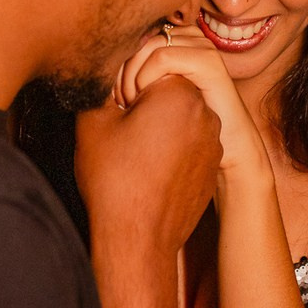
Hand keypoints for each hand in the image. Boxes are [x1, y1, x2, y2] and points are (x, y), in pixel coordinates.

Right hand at [75, 76, 222, 260]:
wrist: (138, 241)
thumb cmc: (114, 181)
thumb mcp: (93, 121)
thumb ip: (102, 83)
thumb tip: (108, 72)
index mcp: (180, 93)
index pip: (150, 66)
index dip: (126, 86)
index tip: (116, 111)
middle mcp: (206, 113)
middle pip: (167, 89)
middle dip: (144, 102)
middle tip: (123, 132)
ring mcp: (213, 141)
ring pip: (178, 116)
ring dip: (157, 125)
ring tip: (135, 153)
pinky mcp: (212, 165)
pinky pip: (188, 142)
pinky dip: (170, 148)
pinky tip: (150, 171)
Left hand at [113, 26, 268, 177]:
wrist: (229, 149)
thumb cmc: (185, 128)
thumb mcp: (152, 98)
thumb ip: (132, 77)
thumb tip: (98, 65)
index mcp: (177, 41)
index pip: (134, 35)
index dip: (117, 63)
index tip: (111, 95)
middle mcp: (190, 38)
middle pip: (138, 37)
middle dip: (121, 69)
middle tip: (118, 103)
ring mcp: (201, 47)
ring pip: (148, 45)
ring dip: (131, 75)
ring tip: (130, 104)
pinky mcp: (208, 61)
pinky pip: (164, 57)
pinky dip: (145, 79)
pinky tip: (143, 101)